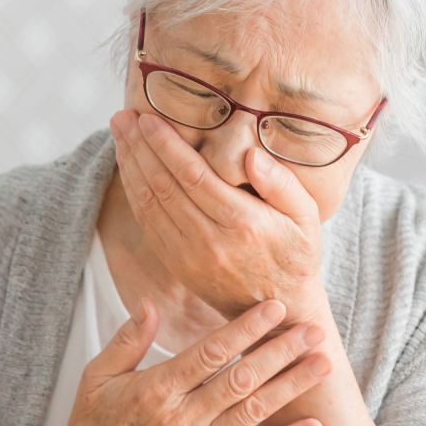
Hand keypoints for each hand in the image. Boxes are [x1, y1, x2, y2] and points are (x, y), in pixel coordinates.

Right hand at [45, 297, 330, 425]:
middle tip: (314, 329)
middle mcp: (182, 417)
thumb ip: (128, 339)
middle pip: (242, 378)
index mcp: (157, 388)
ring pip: (254, 411)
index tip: (275, 307)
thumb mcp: (97, 376)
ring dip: (292, 386)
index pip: (211, 351)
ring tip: (323, 365)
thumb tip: (151, 303)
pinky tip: (315, 425)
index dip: (246, 328)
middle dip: (281, 351)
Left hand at [109, 110, 324, 319]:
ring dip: (130, 166)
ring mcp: (189, 256)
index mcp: (243, 224)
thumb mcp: (306, 217)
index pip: (194, 177)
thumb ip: (281, 184)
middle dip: (139, 147)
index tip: (148, 119)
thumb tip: (249, 155)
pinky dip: (133, 192)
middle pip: (164, 186)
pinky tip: (128, 167)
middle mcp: (210, 241)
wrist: (281, 308)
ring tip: (118, 133)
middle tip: (122, 117)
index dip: (166, 146)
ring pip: (149, 203)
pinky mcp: (177, 265)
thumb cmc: (296, 254)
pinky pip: (148, 223)